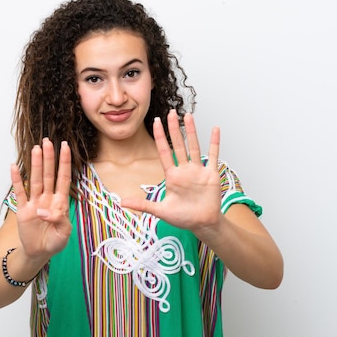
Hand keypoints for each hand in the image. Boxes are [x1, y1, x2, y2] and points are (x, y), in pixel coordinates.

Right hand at [10, 139, 71, 259]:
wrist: (39, 253)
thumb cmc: (55, 242)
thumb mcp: (64, 233)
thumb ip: (59, 221)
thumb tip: (44, 211)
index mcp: (60, 202)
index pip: (63, 178)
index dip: (64, 163)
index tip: (65, 147)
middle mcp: (47, 198)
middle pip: (48, 174)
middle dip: (49, 158)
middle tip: (48, 141)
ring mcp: (35, 202)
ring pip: (35, 179)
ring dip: (35, 164)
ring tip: (36, 148)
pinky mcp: (23, 209)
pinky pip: (20, 192)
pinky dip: (17, 180)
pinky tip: (14, 167)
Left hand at [120, 110, 223, 239]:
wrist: (203, 224)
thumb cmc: (183, 218)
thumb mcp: (160, 211)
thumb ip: (142, 205)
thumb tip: (121, 203)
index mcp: (172, 176)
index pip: (164, 152)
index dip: (160, 137)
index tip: (156, 122)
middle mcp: (184, 170)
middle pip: (178, 144)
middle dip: (174, 128)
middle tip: (171, 112)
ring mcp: (198, 170)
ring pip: (194, 146)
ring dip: (192, 131)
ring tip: (188, 116)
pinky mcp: (211, 174)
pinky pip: (213, 155)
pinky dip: (215, 142)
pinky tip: (215, 129)